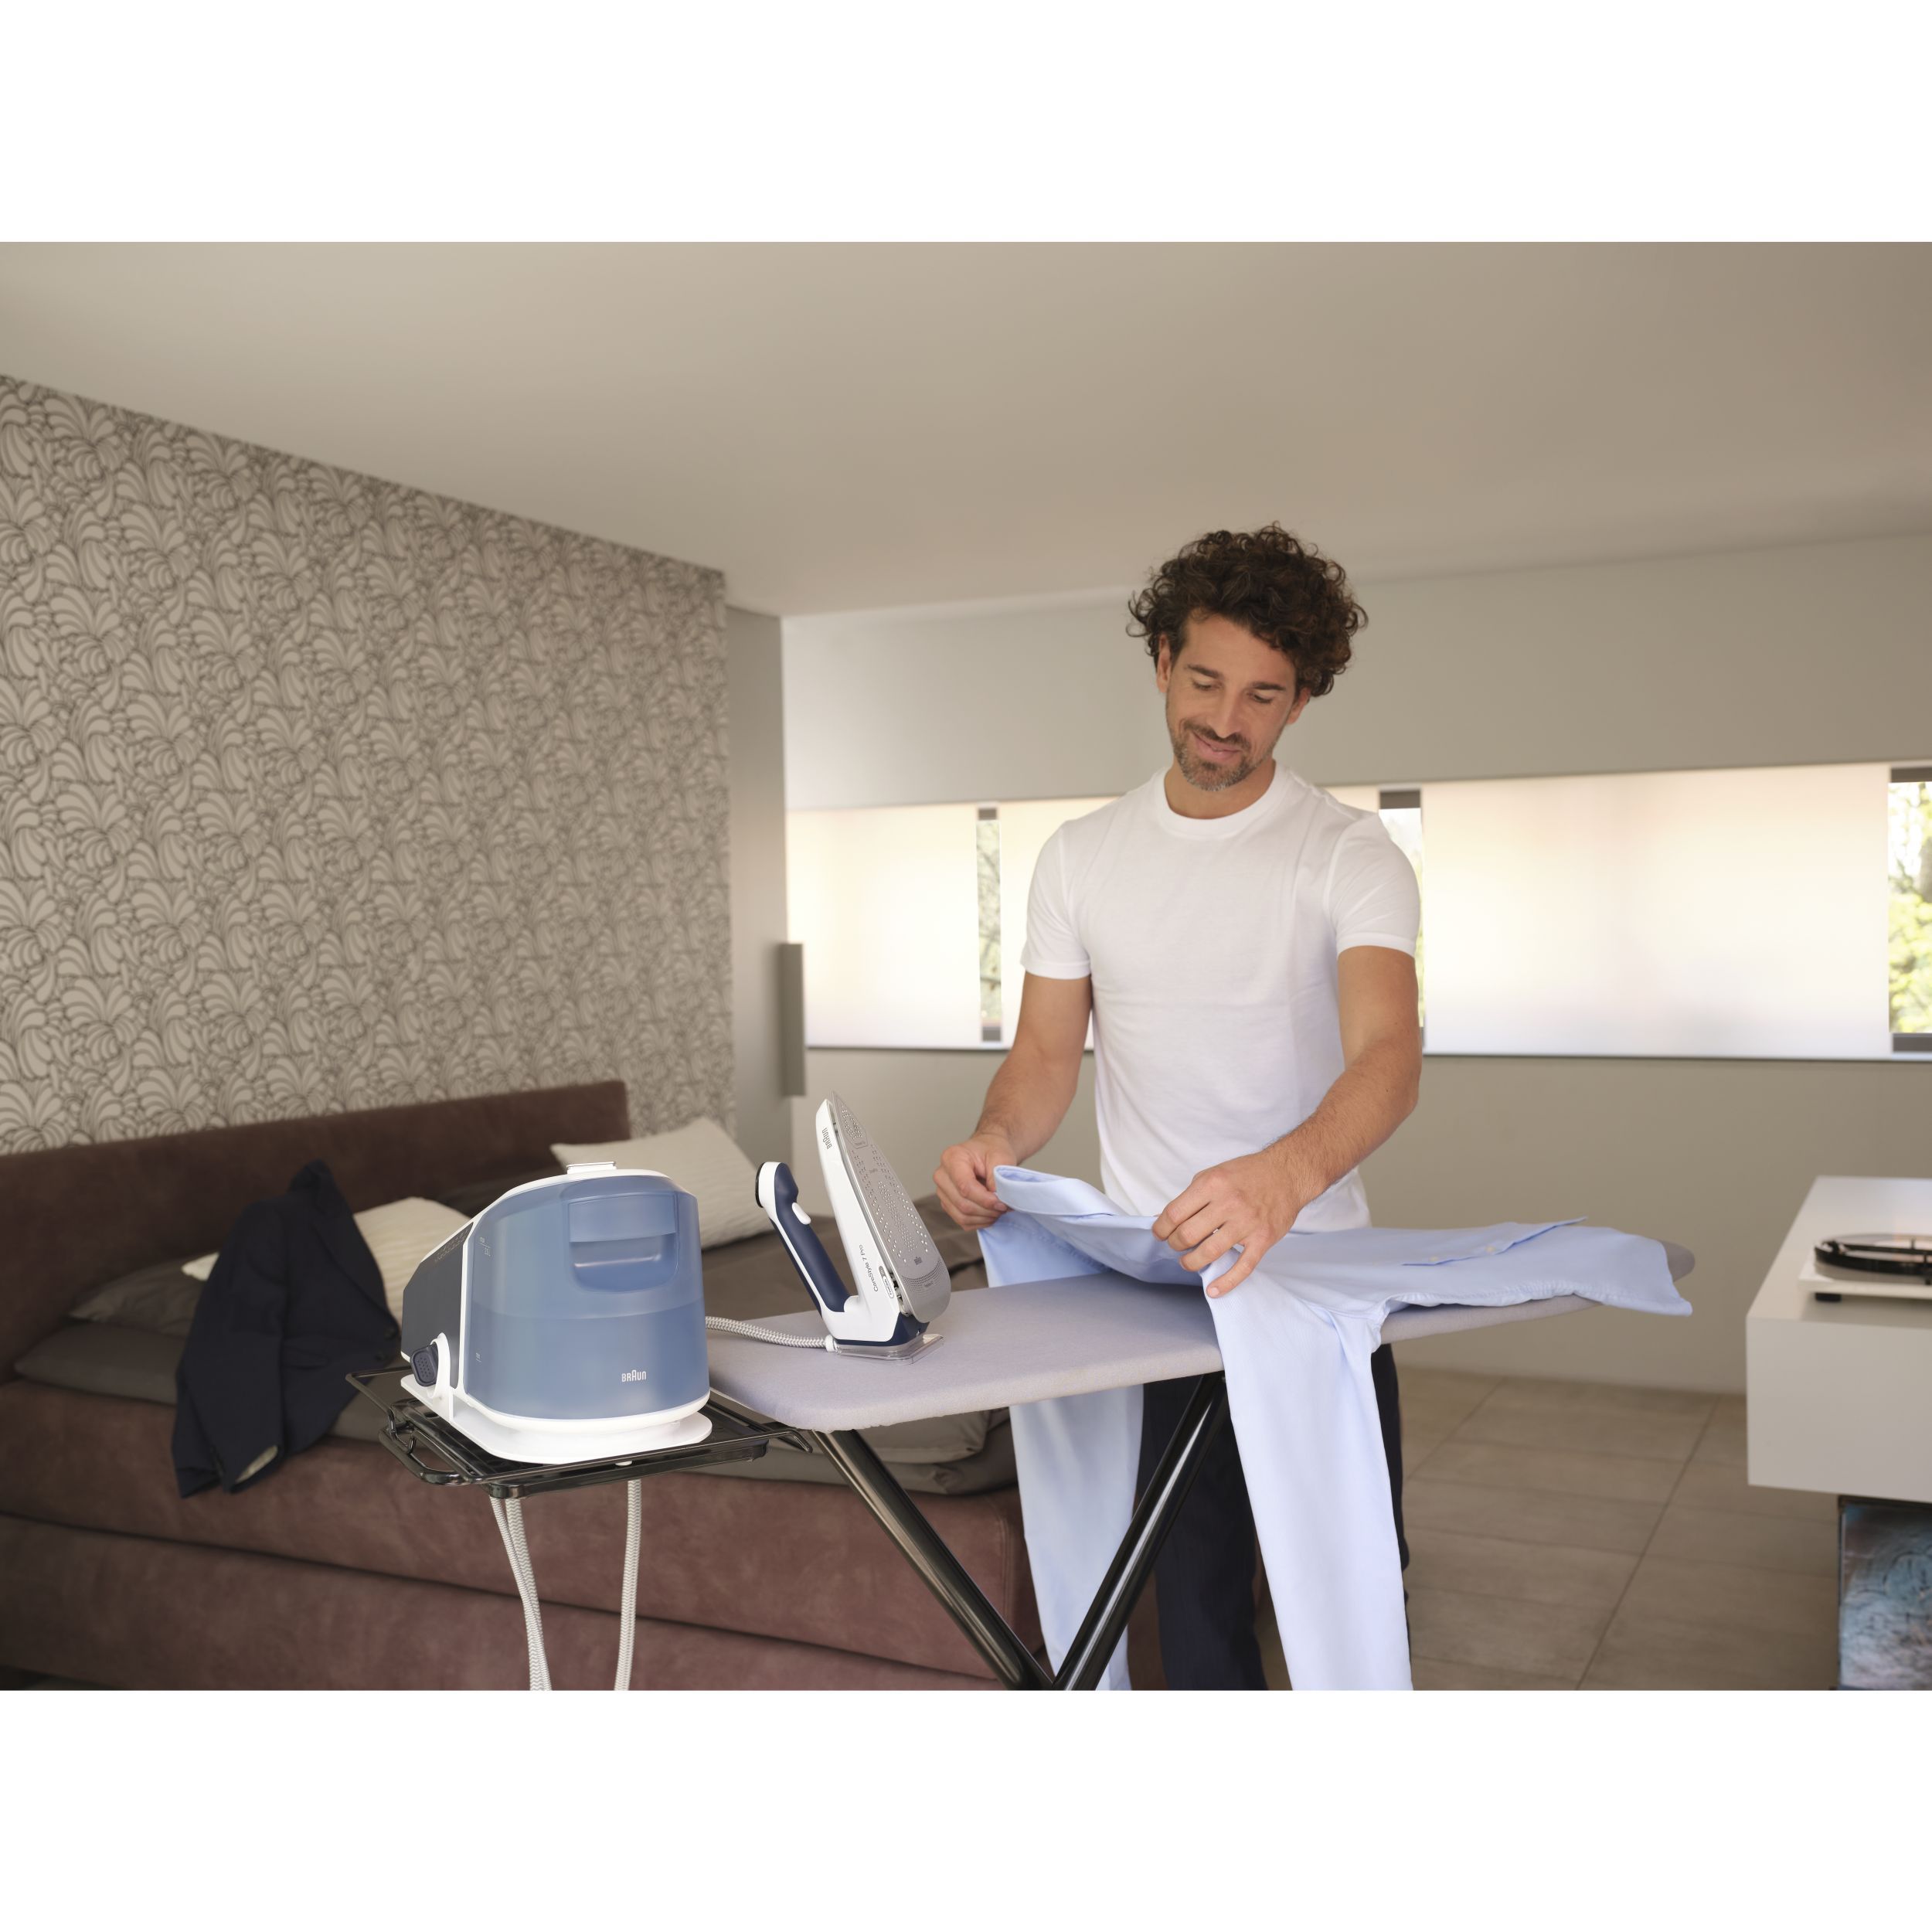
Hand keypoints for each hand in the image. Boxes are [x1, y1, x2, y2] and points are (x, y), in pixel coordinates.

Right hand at [933, 1133, 1015, 1230]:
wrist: (987, 1150)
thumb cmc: (991, 1150)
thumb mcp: (1000, 1157)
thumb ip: (997, 1178)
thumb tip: (997, 1201)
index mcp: (952, 1158)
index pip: (965, 1187)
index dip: (985, 1199)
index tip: (1002, 1202)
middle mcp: (942, 1175)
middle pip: (962, 1203)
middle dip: (987, 1210)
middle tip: (1004, 1207)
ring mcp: (942, 1191)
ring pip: (961, 1215)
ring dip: (984, 1218)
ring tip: (999, 1210)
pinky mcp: (947, 1203)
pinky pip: (962, 1220)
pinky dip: (979, 1222)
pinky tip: (990, 1213)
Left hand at [1152, 1146, 1318, 1295]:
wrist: (1286, 1174)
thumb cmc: (1247, 1174)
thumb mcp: (1213, 1174)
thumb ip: (1191, 1197)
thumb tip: (1165, 1219)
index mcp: (1212, 1184)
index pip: (1174, 1213)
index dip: (1161, 1228)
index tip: (1160, 1233)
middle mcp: (1228, 1203)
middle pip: (1188, 1234)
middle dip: (1175, 1244)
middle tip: (1176, 1245)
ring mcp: (1247, 1223)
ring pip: (1210, 1252)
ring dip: (1191, 1262)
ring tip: (1188, 1262)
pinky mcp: (1262, 1239)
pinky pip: (1242, 1267)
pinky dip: (1226, 1283)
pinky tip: (1213, 1290)